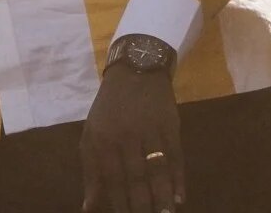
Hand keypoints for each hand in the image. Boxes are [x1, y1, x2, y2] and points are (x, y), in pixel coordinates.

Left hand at [81, 66, 182, 212]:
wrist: (136, 71)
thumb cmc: (109, 109)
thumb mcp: (91, 135)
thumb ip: (91, 172)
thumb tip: (89, 207)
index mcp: (102, 140)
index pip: (112, 180)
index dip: (120, 204)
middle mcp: (125, 136)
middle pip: (136, 178)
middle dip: (143, 205)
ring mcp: (149, 130)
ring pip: (157, 169)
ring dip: (163, 195)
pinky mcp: (170, 124)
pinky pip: (176, 155)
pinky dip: (179, 177)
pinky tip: (180, 195)